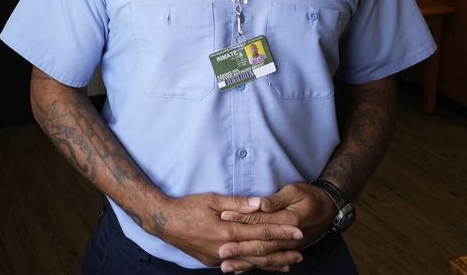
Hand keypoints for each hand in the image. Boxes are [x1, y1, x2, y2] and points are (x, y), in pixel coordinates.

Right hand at [151, 192, 303, 271]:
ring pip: (251, 262)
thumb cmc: (187, 207)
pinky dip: (254, 265)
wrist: (165, 222)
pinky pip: (239, 265)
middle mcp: (225, 248)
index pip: (260, 232)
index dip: (280, 231)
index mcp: (227, 231)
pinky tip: (264, 265)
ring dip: (272, 262)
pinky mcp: (214, 262)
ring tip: (289, 263)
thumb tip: (260, 204)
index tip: (298, 231)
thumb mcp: (212, 200)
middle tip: (301, 252)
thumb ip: (237, 204)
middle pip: (259, 251)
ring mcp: (220, 258)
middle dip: (281, 251)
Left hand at [216, 183, 335, 272]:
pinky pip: (270, 261)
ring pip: (264, 257)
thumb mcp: (294, 191)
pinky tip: (242, 271)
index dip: (241, 218)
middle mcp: (288, 237)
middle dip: (240, 249)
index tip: (223, 217)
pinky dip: (256, 266)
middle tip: (221, 252)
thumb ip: (276, 200)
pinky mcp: (288, 250)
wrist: (330, 210)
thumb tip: (260, 203)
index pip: (260, 220)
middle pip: (260, 244)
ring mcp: (289, 247)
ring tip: (227, 267)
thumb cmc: (310, 196)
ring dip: (245, 263)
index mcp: (288, 220)